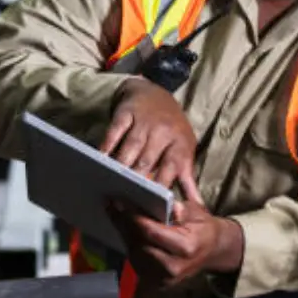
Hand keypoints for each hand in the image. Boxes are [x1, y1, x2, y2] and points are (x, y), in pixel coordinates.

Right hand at [101, 78, 202, 203]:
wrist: (153, 90)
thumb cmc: (171, 127)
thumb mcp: (184, 147)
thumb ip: (187, 177)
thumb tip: (197, 206)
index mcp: (180, 142)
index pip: (172, 167)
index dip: (163, 187)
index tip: (154, 207)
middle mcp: (164, 131)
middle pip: (148, 160)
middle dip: (138, 181)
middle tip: (127, 201)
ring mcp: (144, 121)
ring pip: (131, 147)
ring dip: (122, 167)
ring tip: (112, 186)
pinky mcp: (126, 112)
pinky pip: (115, 132)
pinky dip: (107, 147)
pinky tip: (101, 161)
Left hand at [110, 200, 243, 288]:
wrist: (213, 252)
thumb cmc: (204, 229)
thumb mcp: (197, 212)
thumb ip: (179, 209)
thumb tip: (162, 202)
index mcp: (186, 248)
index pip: (152, 232)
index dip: (134, 217)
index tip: (122, 203)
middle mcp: (173, 267)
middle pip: (139, 244)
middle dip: (124, 223)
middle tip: (113, 206)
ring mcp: (165, 278)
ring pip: (134, 254)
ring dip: (124, 233)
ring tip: (116, 214)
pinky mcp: (158, 283)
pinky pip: (137, 262)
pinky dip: (130, 245)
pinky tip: (126, 230)